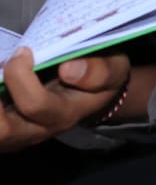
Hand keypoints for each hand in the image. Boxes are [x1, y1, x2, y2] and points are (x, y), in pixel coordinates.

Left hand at [0, 49, 129, 151]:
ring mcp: (15, 134)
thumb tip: (68, 69)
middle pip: (1, 130)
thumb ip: (99, 71)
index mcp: (64, 114)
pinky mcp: (2, 130)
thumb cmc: (101, 77)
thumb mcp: (114, 69)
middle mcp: (35, 130)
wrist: (94, 94)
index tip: (24, 51)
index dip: (21, 77)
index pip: (35, 105)